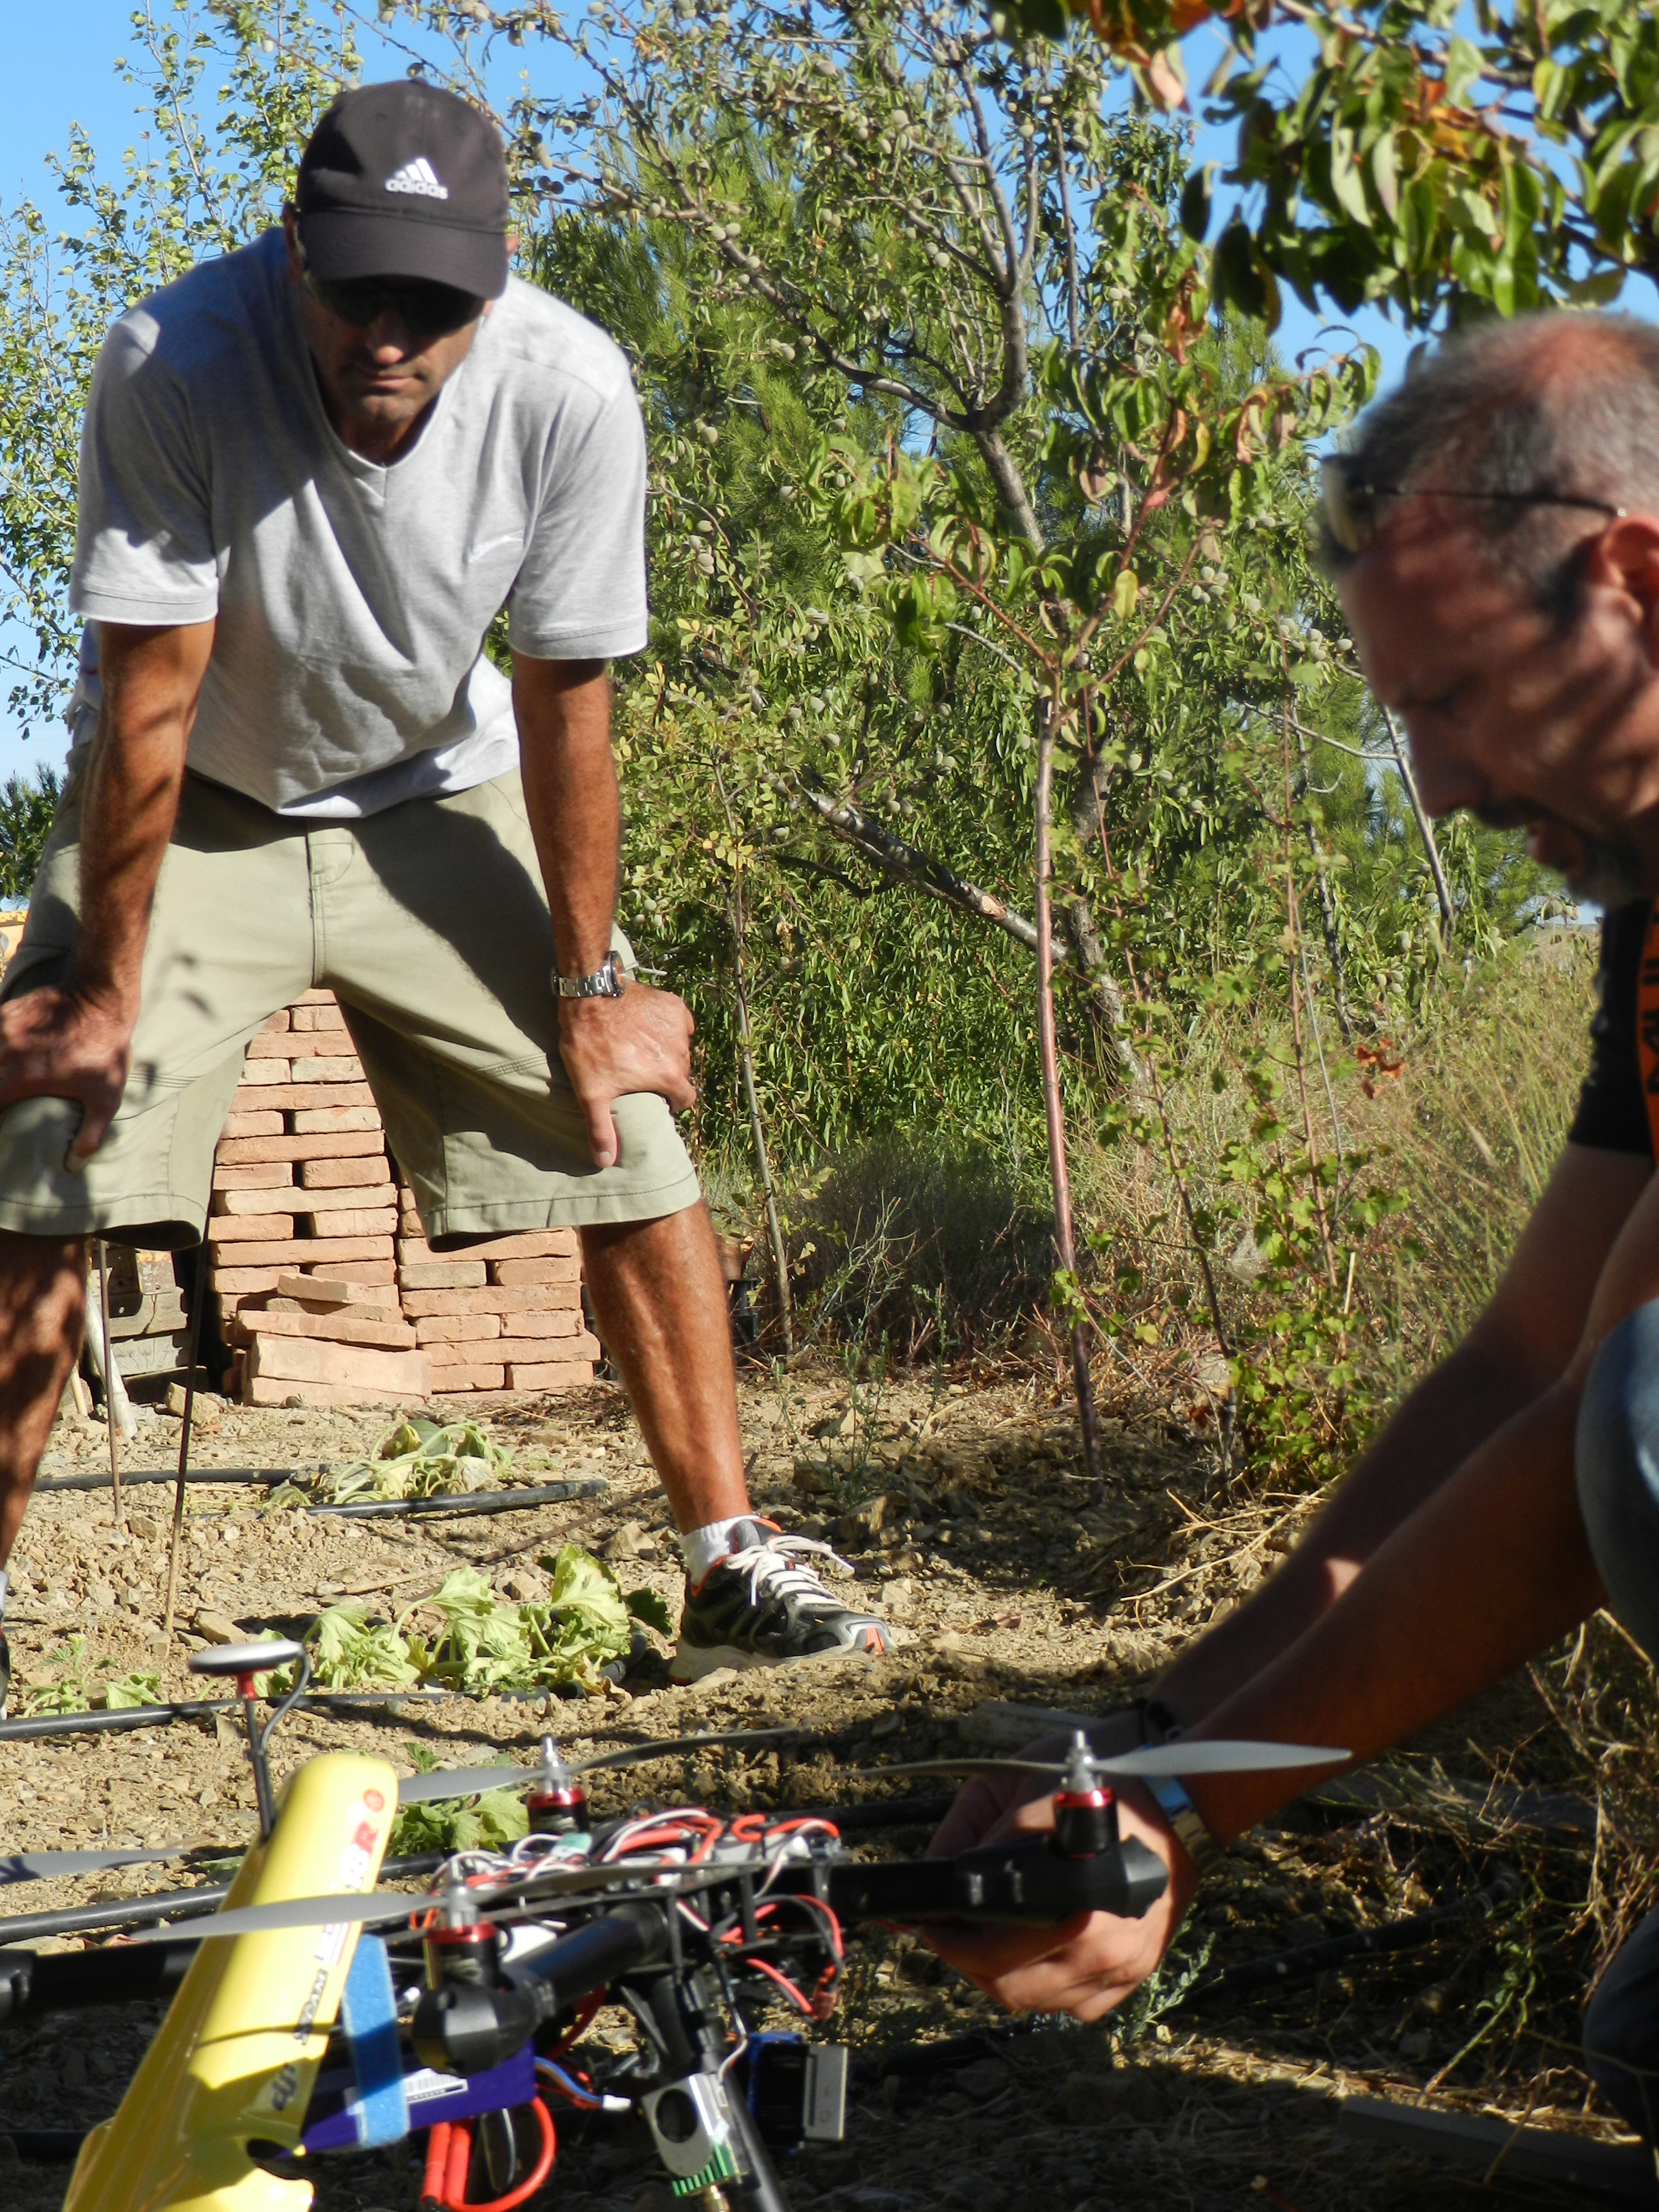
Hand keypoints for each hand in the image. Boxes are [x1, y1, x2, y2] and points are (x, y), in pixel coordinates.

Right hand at [0, 984, 133, 1171]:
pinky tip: (6, 1052)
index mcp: (17, 1080)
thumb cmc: (106, 1053)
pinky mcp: (6, 1012)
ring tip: (5, 1076)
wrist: (102, 1001)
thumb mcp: (105, 1099)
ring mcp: (1, 1030)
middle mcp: (2, 1054)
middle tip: (5, 1098)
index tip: (2, 1125)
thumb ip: (90, 1136)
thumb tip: (73, 1166)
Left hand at [557, 980, 696, 1169]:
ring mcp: (678, 1026)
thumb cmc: (590, 1046)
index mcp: (668, 1076)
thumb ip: (601, 1129)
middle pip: (682, 1072)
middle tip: (641, 1069)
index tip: (656, 1096)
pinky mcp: (673, 1005)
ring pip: (681, 1047)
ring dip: (667, 1050)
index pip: (686, 1098)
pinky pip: (679, 1023)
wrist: (590, 996)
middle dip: (666, 1074)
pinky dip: (667, 1027)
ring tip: (641, 1046)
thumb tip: (605, 1162)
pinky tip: (646, 1027)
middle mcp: (681, 1052)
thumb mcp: (592, 1092)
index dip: (672, 1100)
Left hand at [920, 1723, 1199, 2021]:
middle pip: (1010, 1988)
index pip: (991, 1953)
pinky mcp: (1139, 1972)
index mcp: (1070, 1898)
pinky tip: (1039, 1953)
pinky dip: (1050, 1989)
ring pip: (1042, 2002)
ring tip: (993, 1940)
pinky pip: (1079, 2005)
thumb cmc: (1099, 1783)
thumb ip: (975, 1833)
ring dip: (1006, 1978)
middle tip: (955, 1933)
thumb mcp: (1023, 1787)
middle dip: (971, 1963)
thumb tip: (936, 1875)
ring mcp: (1124, 1965)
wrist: (1180, 1793)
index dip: (951, 1942)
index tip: (932, 1923)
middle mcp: (1100, 1943)